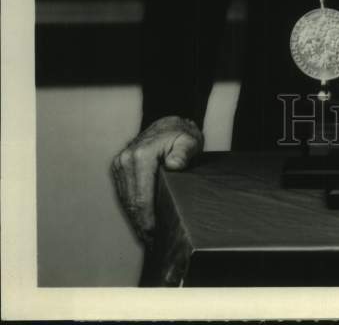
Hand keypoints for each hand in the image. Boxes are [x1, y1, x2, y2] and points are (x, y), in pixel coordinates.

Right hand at [111, 115, 202, 242]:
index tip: (156, 237)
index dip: (148, 221)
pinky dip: (132, 210)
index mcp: (141, 156)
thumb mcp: (189, 140)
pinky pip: (124, 195)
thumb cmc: (181, 134)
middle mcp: (126, 160)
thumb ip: (184, 152)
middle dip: (142, 226)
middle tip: (154, 244)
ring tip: (148, 239)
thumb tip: (174, 165)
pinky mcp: (119, 168)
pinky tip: (141, 223)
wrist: (167, 124)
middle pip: (132, 203)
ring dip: (135, 221)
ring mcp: (120, 164)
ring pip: (126, 202)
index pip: (141, 198)